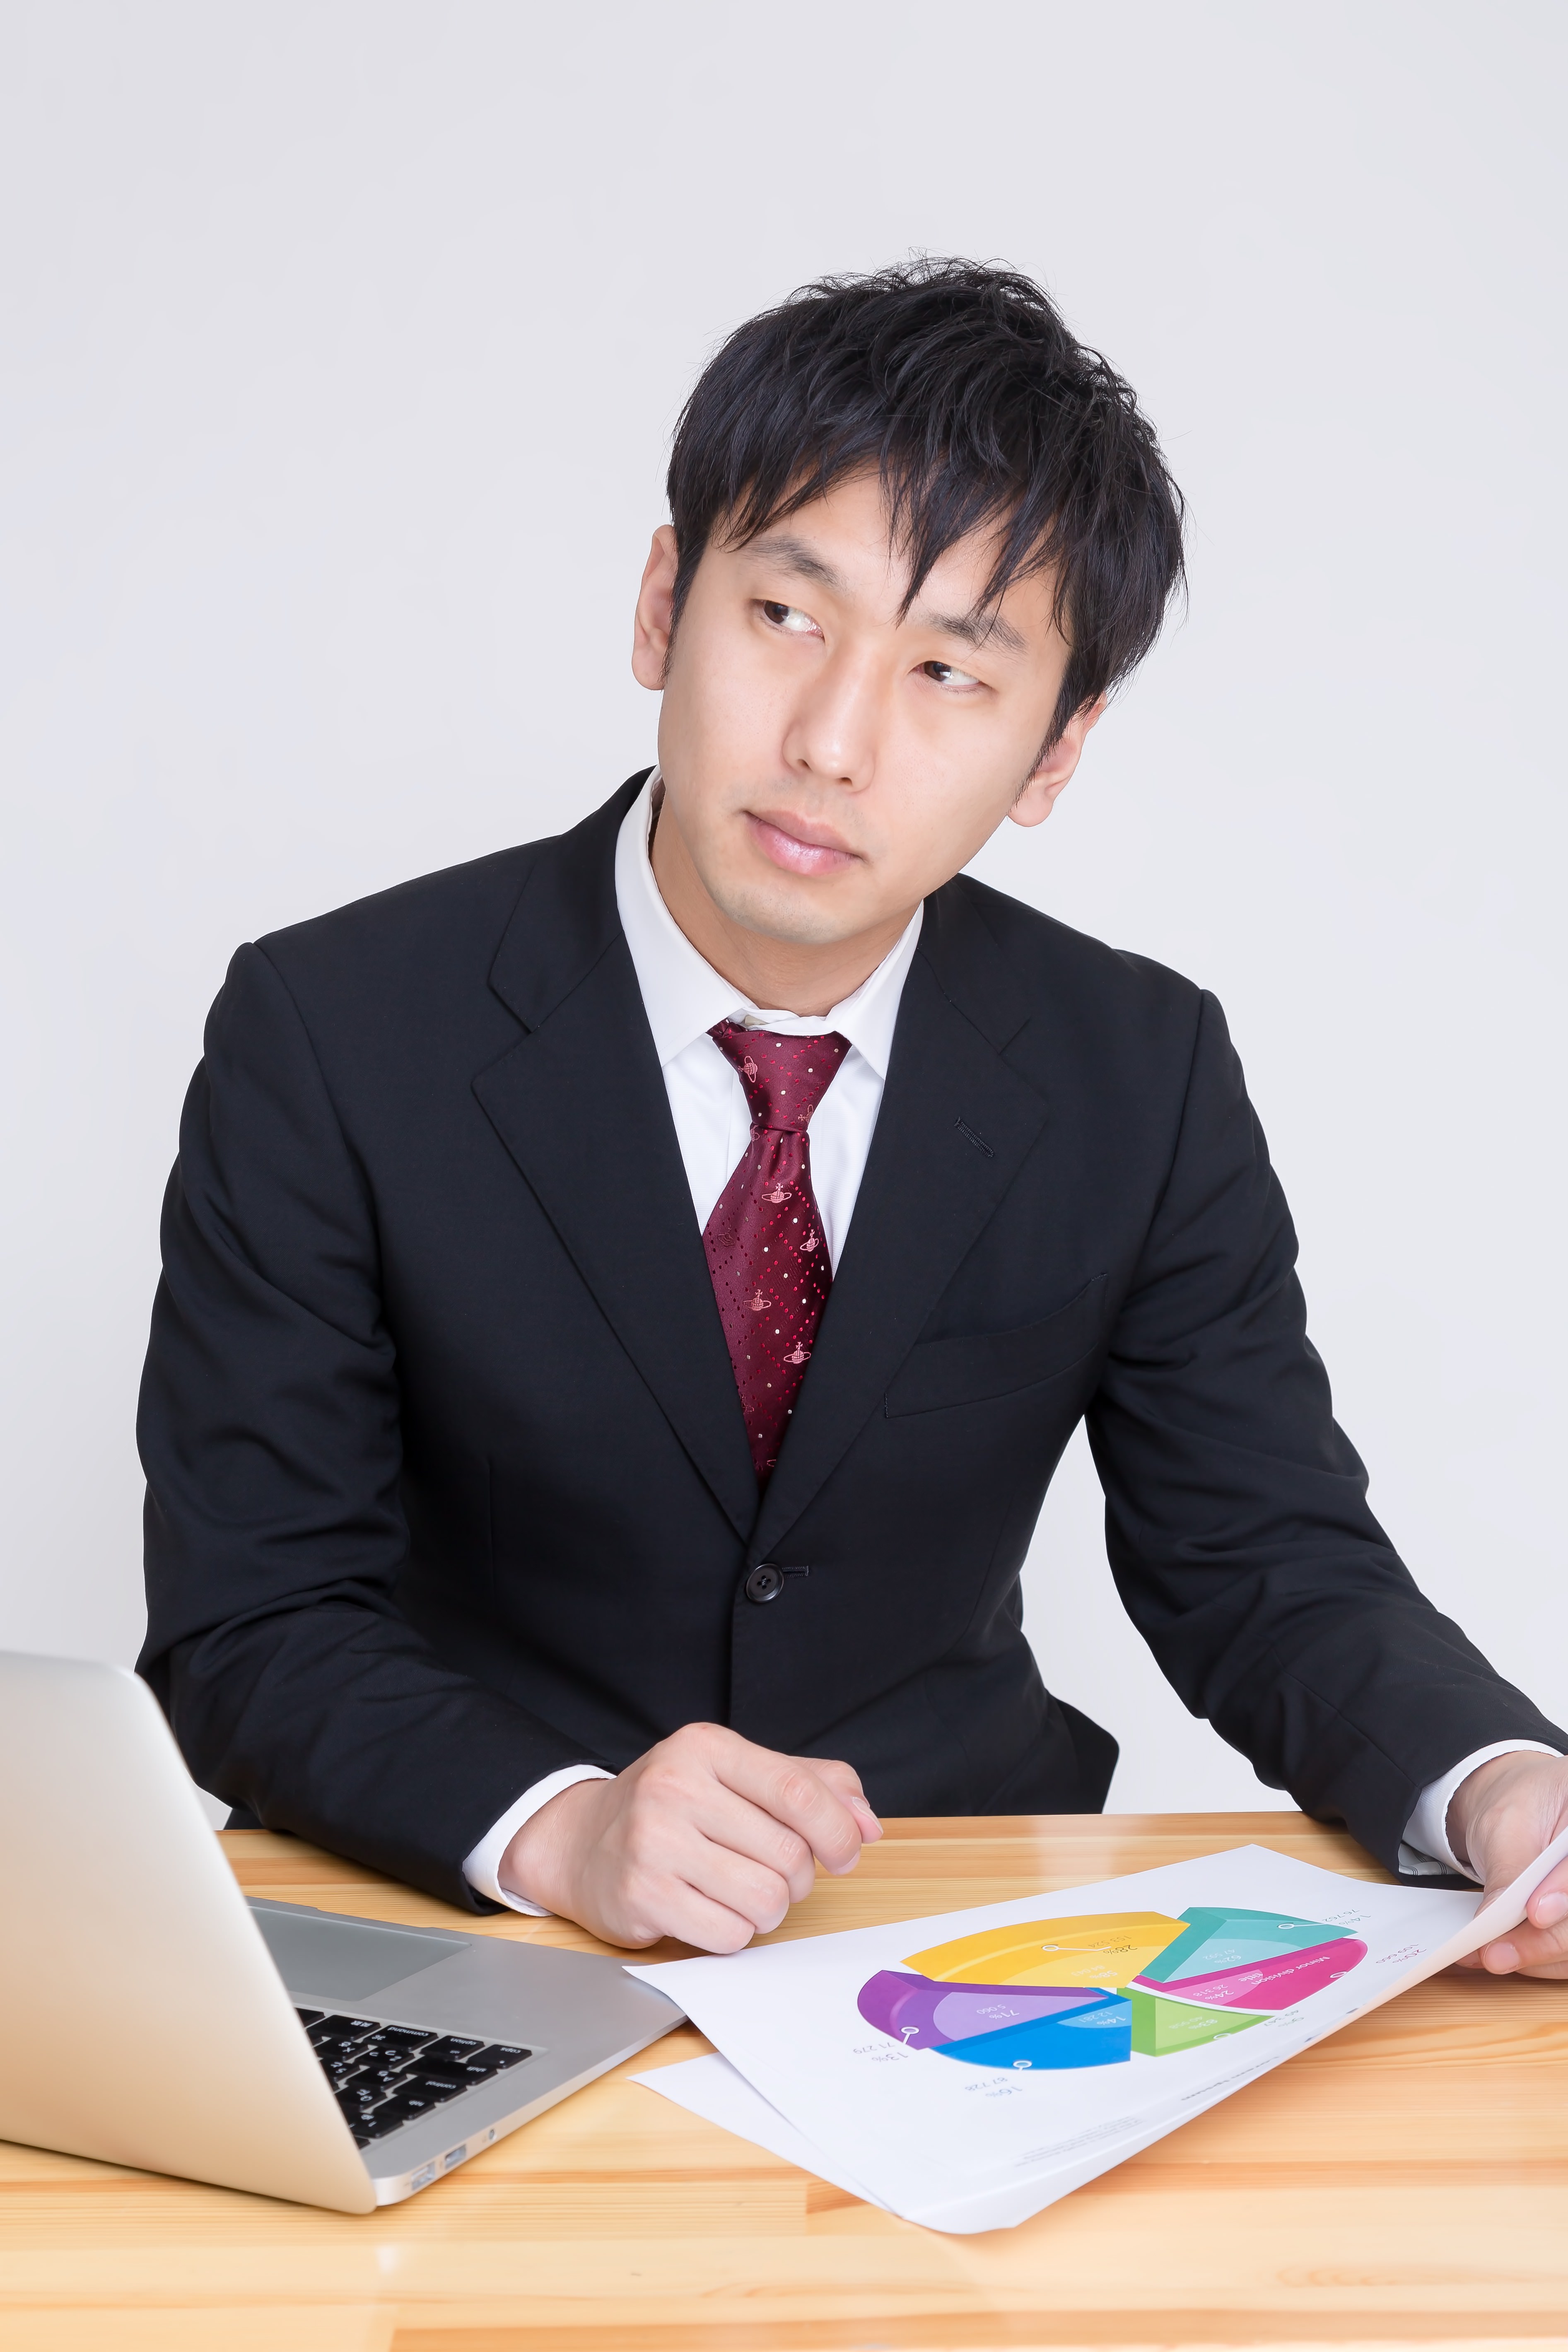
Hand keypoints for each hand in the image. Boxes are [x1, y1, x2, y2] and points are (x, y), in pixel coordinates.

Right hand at [498, 1722, 882, 1951]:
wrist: (579, 1842)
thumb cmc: (674, 1809)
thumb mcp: (737, 1775)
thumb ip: (811, 1787)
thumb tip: (869, 1823)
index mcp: (707, 1748)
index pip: (799, 1792)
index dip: (838, 1831)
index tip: (849, 1853)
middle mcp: (676, 1788)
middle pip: (789, 1855)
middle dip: (797, 1879)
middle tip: (774, 1874)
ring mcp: (654, 1842)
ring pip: (765, 1900)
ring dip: (768, 1910)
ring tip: (741, 1893)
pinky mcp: (642, 1895)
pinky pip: (729, 1935)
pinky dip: (734, 1934)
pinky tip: (710, 1911)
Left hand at [1448, 1751, 1567, 1977]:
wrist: (1520, 1809)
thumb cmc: (1519, 1804)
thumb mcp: (1506, 1823)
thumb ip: (1508, 1867)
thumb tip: (1493, 1918)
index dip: (1563, 1891)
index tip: (1535, 1912)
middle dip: (1544, 1941)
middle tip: (1497, 1953)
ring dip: (1536, 1958)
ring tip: (1488, 1956)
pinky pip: (1566, 1954)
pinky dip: (1535, 1960)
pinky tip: (1501, 1955)